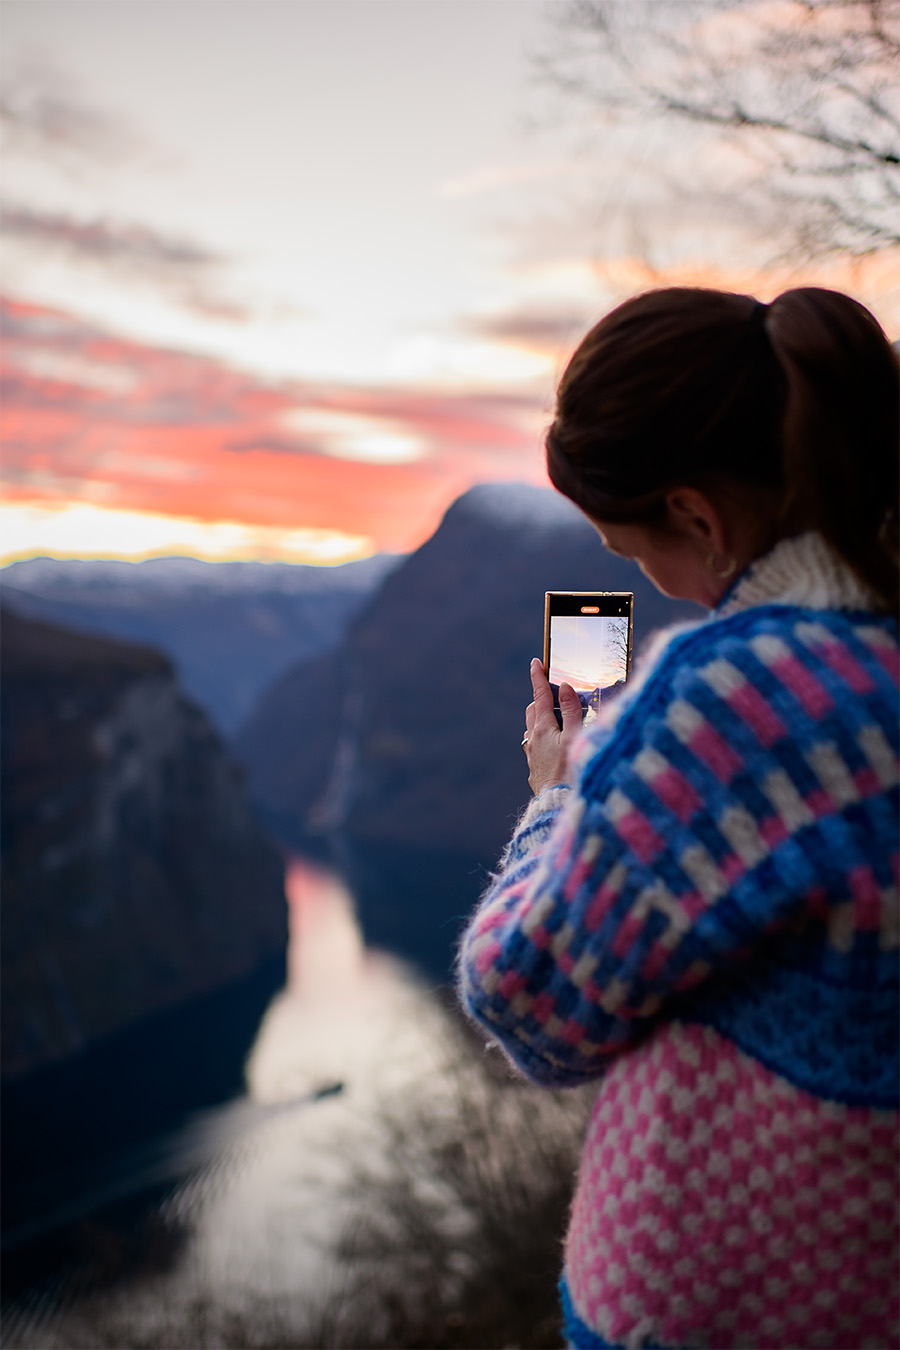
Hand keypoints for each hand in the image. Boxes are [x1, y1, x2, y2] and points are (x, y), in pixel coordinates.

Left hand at [522, 658, 583, 795]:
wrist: (558, 805)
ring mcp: (533, 755)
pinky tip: (557, 748)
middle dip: (542, 700)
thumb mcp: (576, 737)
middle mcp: (533, 740)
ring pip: (533, 729)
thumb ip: (573, 711)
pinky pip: (537, 747)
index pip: (540, 696)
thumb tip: (566, 687)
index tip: (536, 662)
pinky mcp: (536, 769)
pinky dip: (545, 739)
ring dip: (542, 720)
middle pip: (534, 711)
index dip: (538, 677)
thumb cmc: (571, 772)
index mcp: (543, 728)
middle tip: (555, 694)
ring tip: (559, 720)